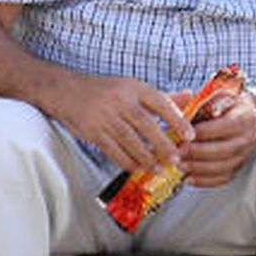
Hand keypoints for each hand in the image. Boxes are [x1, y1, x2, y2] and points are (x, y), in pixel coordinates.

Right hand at [59, 74, 191, 172]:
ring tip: (159, 168)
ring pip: (129, 140)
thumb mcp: (133, 88)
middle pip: (145, 124)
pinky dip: (126, 161)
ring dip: (146, 157)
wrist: (65, 91)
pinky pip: (113, 149)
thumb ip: (161, 96)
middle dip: (163, 144)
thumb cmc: (106, 91)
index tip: (189, 135)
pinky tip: (138, 168)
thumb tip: (190, 96)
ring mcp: (104, 116)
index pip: (160, 102)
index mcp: (133, 87)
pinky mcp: (92, 131)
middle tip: (176, 159)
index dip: (176, 119)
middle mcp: (119, 100)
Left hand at [176, 89, 255, 187]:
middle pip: (222, 151)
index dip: (200, 133)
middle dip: (196, 153)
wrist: (247, 115)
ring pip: (222, 168)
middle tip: (177, 153)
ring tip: (180, 165)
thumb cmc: (228, 105)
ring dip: (198, 169)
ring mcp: (243, 156)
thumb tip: (188, 115)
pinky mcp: (237, 168)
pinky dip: (204, 181)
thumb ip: (203, 104)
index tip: (181, 135)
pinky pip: (222, 179)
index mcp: (243, 119)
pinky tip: (189, 178)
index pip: (221, 128)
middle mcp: (247, 140)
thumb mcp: (218, 96)